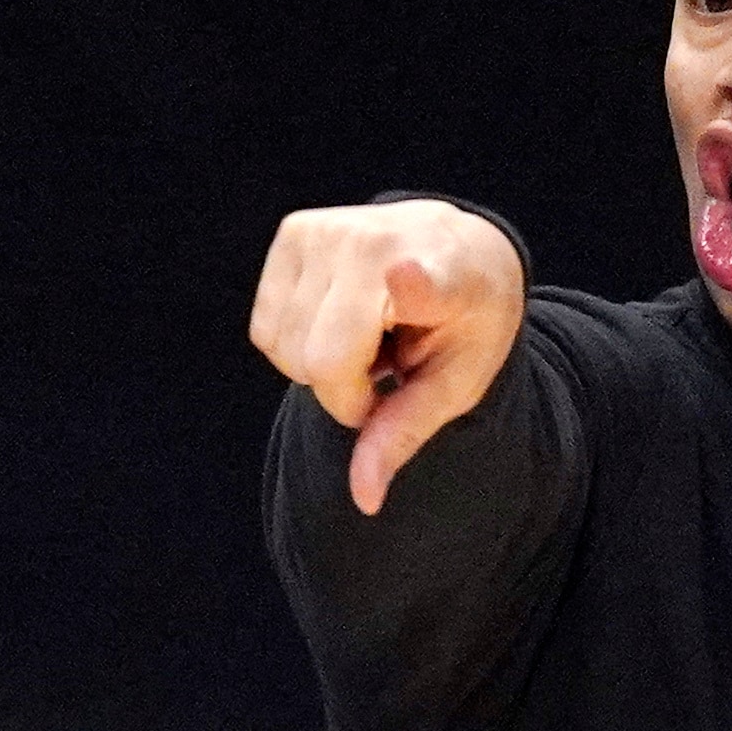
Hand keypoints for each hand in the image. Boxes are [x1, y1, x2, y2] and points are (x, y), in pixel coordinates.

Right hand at [250, 199, 525, 513]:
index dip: (410, 285)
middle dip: (346, 392)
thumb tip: (364, 500)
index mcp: (445, 276)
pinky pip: (266, 327)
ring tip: (371, 337)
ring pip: (282, 348)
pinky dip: (297, 343)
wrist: (462, 250)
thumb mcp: (457, 384)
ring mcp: (330, 229)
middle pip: (318, 363)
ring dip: (321, 366)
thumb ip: (404, 434)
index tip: (403, 273)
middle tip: (388, 369)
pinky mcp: (295, 231)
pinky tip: (343, 320)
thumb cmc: (466, 322)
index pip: (419, 280)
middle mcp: (379, 242)